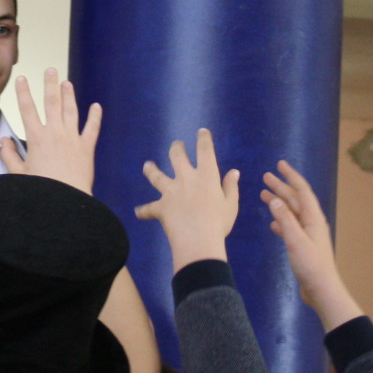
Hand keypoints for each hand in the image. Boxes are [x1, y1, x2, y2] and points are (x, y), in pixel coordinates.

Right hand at [10, 69, 100, 192]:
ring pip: (71, 110)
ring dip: (69, 95)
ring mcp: (72, 139)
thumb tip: (4, 140)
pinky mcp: (87, 148)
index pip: (27, 109)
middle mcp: (55, 133)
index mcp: (36, 138)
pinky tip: (96, 106)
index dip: (23, 92)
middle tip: (50, 70)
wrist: (65, 201)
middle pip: (52, 103)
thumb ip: (9, 155)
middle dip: (50, 84)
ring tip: (67, 82)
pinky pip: (92, 128)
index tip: (21, 78)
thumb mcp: (19, 173)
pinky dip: (95, 117)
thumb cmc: (41, 189)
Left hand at [134, 129, 240, 271]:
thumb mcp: (230, 205)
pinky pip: (149, 209)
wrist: (198, 241)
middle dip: (176, 148)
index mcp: (206, 176)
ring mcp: (170, 192)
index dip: (203, 139)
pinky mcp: (160, 207)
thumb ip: (230, 187)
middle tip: (176, 145)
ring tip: (147, 165)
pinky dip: (143, 211)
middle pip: (177, 157)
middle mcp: (186, 179)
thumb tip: (233, 172)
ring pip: (157, 176)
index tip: (201, 132)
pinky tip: (138, 212)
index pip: (205, 151)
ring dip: (151, 169)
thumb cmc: (218, 223)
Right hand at [261, 160, 361, 330]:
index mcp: (313, 218)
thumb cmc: (311, 264)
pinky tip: (272, 223)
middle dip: (282, 187)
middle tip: (265, 177)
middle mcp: (312, 223)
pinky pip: (290, 227)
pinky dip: (281, 222)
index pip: (302, 191)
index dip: (291, 177)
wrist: (322, 289)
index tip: (280, 164)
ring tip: (263, 195)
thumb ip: (285, 220)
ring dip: (279, 203)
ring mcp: (308, 234)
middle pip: (295, 200)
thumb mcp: (296, 240)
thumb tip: (274, 200)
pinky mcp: (303, 245)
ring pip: (291, 213)